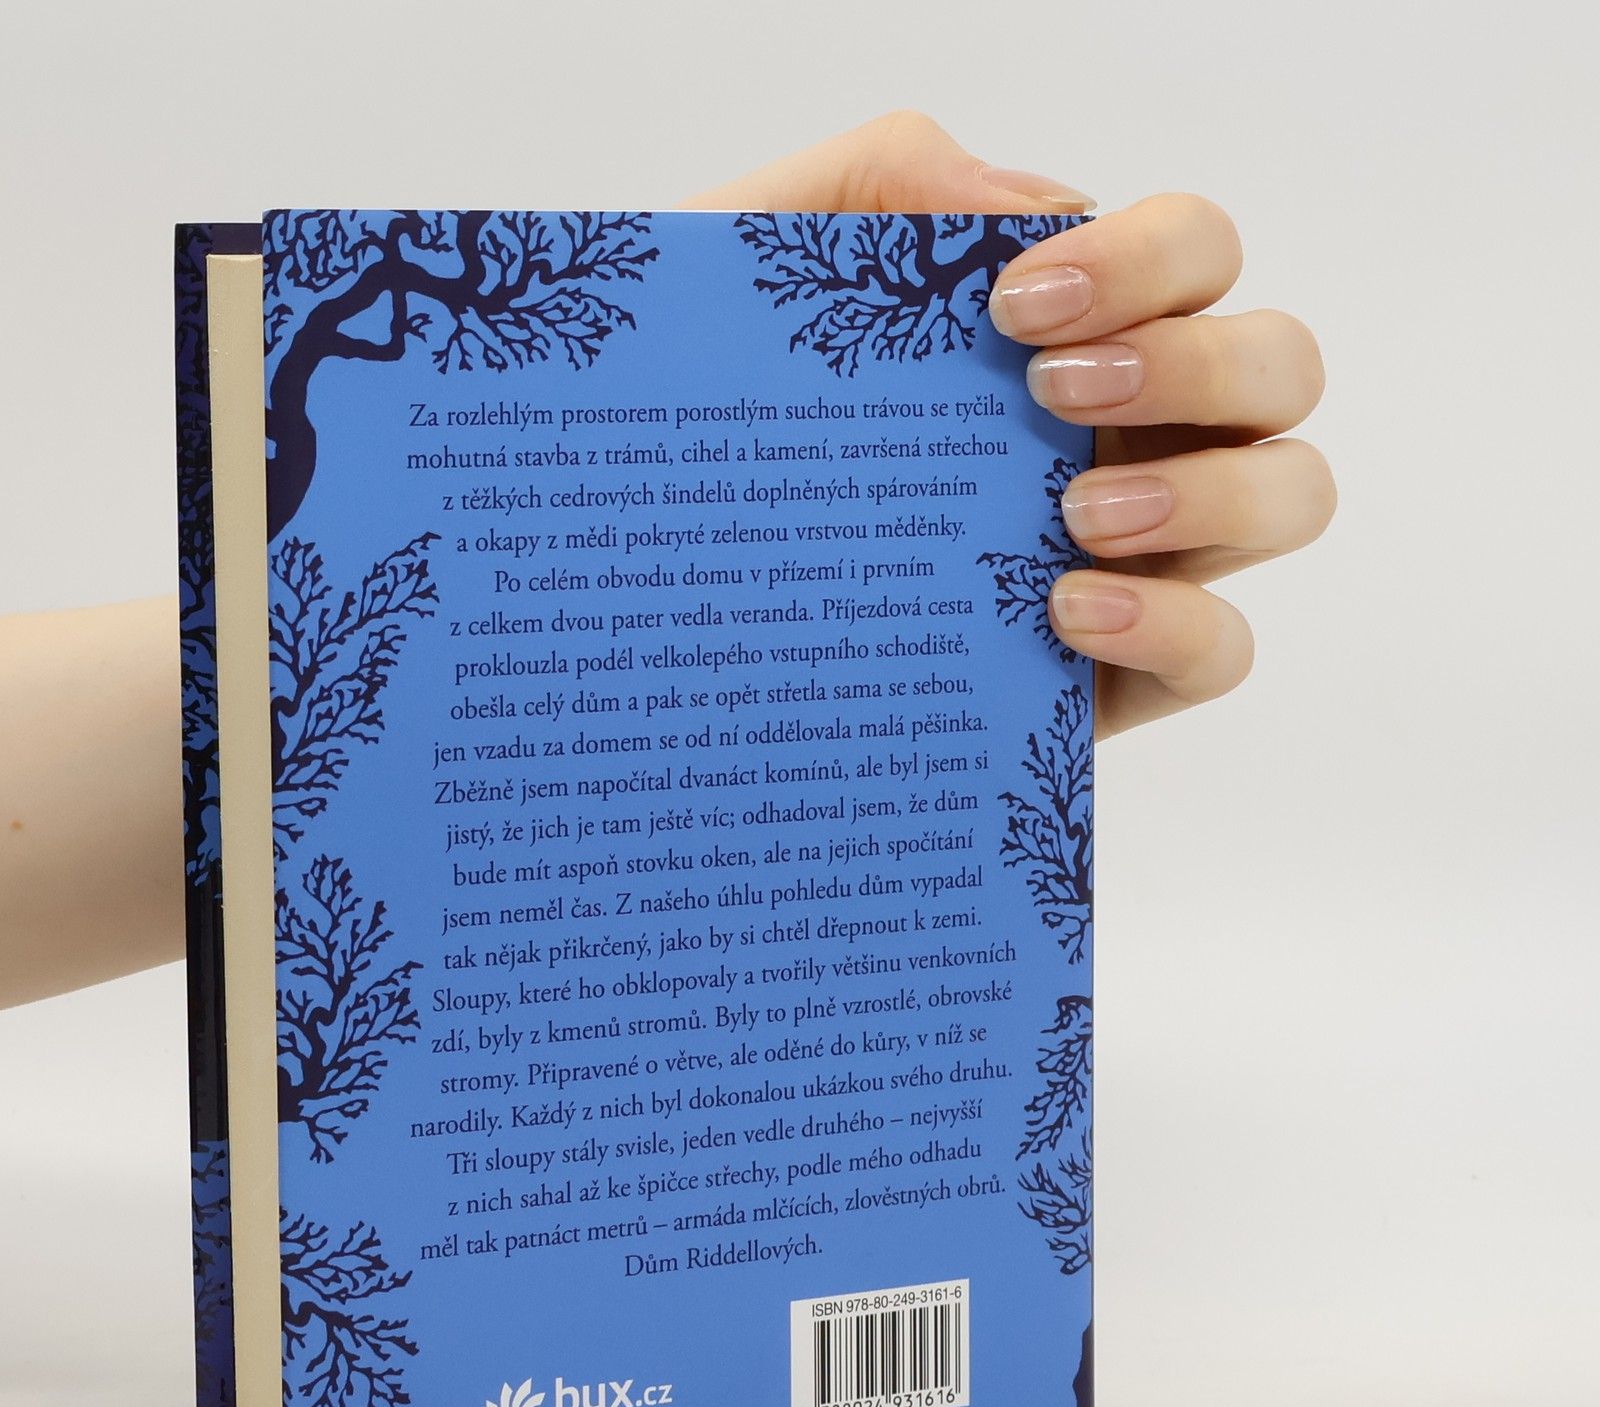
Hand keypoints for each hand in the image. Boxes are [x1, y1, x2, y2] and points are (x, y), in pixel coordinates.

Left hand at [685, 113, 1332, 737]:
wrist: (669, 592)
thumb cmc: (720, 423)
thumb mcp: (752, 274)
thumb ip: (876, 181)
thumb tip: (1026, 199)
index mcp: (1078, 331)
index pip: (1196, 253)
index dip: (1149, 259)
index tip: (1019, 305)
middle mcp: (1135, 431)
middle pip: (1280, 365)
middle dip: (1197, 366)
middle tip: (1052, 399)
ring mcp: (1141, 553)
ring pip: (1290, 493)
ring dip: (1212, 491)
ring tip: (1071, 522)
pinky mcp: (1116, 673)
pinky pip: (1225, 647)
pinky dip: (1178, 624)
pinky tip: (1067, 615)